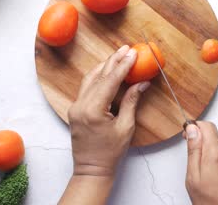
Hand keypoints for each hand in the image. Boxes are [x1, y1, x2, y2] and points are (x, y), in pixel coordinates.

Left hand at [67, 45, 149, 176]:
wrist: (91, 169)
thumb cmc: (110, 153)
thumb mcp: (125, 127)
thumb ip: (131, 102)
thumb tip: (141, 84)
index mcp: (93, 110)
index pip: (110, 81)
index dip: (123, 66)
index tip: (133, 53)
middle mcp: (80, 105)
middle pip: (98, 76)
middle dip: (113, 61)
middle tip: (127, 48)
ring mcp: (75, 107)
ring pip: (90, 79)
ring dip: (104, 66)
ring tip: (118, 55)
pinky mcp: (75, 109)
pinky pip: (86, 87)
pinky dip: (98, 77)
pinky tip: (107, 71)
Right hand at [184, 121, 217, 204]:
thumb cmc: (214, 203)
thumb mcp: (194, 178)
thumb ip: (193, 150)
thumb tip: (192, 130)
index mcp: (217, 152)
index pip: (207, 125)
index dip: (195, 127)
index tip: (188, 135)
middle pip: (214, 135)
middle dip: (203, 143)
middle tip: (195, 161)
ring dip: (212, 152)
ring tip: (207, 172)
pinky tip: (217, 175)